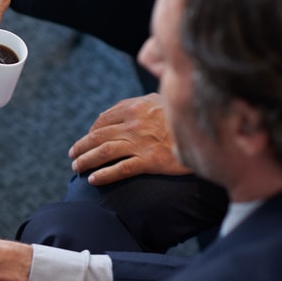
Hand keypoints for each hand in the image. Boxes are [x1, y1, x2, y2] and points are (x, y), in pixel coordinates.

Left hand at [69, 93, 190, 185]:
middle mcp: (135, 124)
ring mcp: (142, 143)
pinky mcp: (151, 161)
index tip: (86, 140)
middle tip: (72, 155)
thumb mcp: (161, 100)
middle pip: (98, 136)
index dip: (91, 131)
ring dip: (86, 160)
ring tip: (76, 167)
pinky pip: (120, 169)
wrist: (209, 131)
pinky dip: (104, 175)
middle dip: (81, 147)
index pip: (103, 120)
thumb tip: (110, 112)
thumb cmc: (184, 116)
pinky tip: (93, 180)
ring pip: (104, 152)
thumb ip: (137, 104)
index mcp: (136, 107)